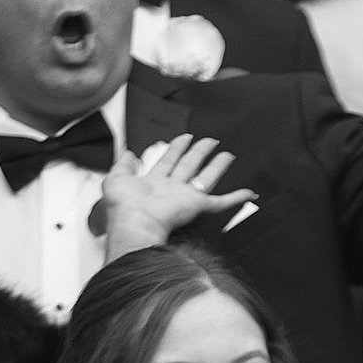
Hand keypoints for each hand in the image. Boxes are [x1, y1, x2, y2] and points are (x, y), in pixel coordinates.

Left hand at [100, 134, 255, 256]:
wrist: (135, 224)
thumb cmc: (124, 208)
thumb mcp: (115, 179)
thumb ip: (122, 165)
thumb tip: (128, 153)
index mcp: (153, 184)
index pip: (167, 162)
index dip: (175, 148)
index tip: (184, 138)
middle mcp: (171, 190)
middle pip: (189, 165)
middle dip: (198, 151)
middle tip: (209, 141)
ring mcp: (185, 198)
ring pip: (205, 177)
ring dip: (216, 166)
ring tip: (226, 155)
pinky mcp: (197, 206)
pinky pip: (220, 202)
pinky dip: (236, 198)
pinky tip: (247, 193)